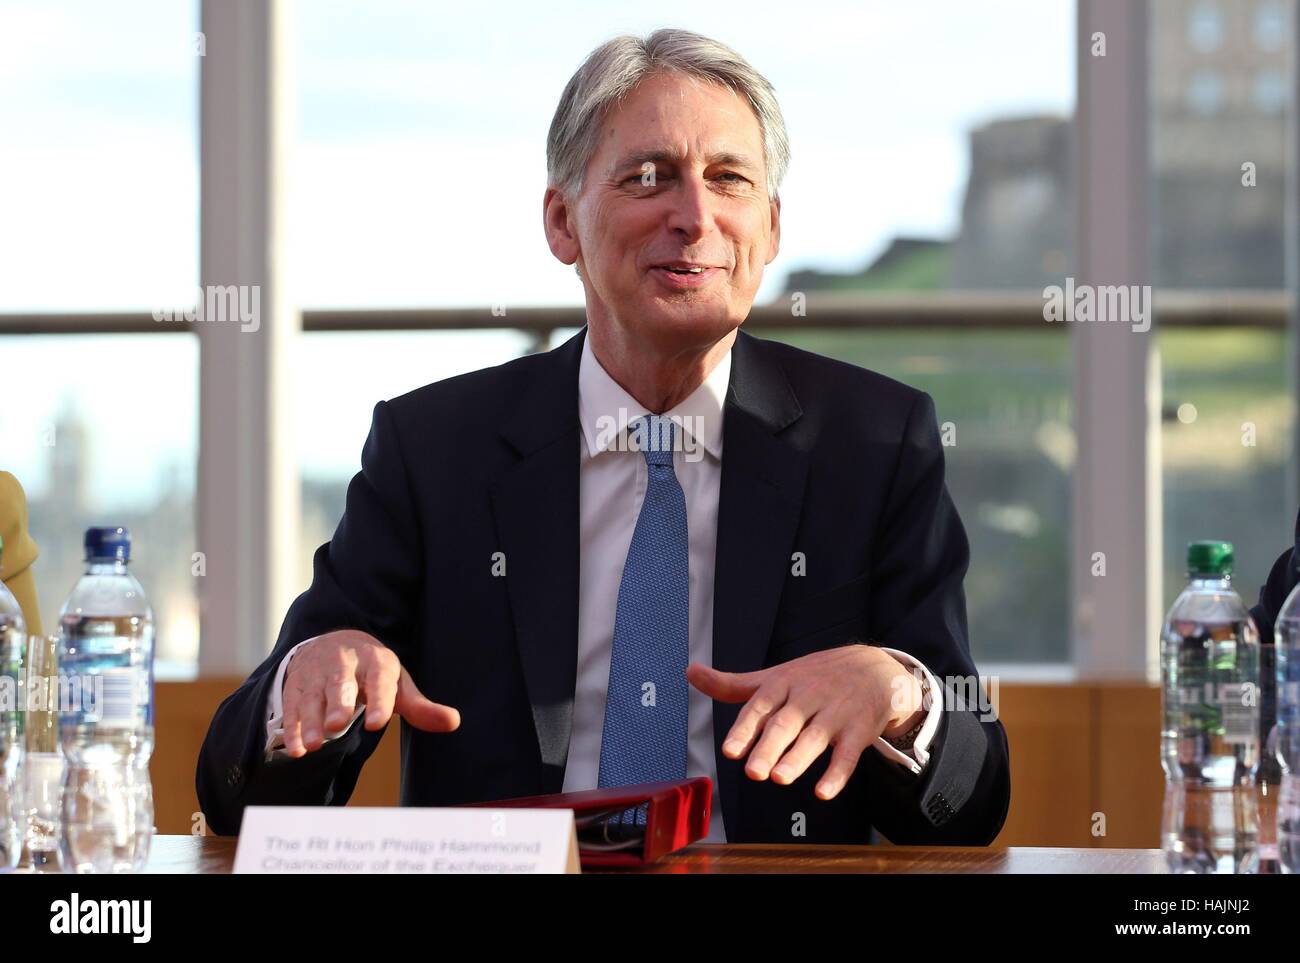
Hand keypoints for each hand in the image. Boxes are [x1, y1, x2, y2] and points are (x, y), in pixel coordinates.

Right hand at [280, 629, 459, 757]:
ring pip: (313, 696)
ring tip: (317, 745)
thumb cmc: (372, 672)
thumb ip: (421, 707)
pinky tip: (298, 749)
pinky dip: (294, 727)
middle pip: (340, 683)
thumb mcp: (397, 684)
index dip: (378, 701)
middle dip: (338, 703)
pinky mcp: (296, 685)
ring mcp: (317, 673)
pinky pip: (293, 706)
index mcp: (376, 661)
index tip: (376, 723)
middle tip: (339, 725)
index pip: (379, 680)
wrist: (332, 642)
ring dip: (312, 720)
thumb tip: (453, 722)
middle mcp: (344, 663)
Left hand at [686, 644, 923, 800]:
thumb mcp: (774, 677)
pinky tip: (823, 792)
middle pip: (786, 723)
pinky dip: (837, 774)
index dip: (745, 728)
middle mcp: (808, 696)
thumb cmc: (815, 677)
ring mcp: (835, 713)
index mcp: (783, 683)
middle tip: (753, 772)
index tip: (730, 751)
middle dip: (769, 746)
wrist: (874, 668)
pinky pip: (848, 754)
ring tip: (779, 779)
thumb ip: (732, 685)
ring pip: (815, 737)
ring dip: (798, 759)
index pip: (761, 705)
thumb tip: (690, 672)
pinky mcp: (859, 730)